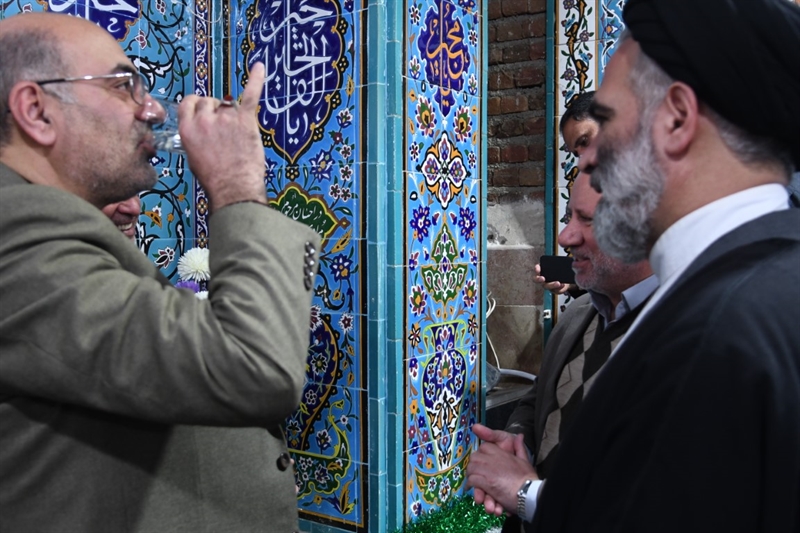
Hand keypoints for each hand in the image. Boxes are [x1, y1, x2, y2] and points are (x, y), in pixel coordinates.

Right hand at [178, 62, 267, 211]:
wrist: (233, 189)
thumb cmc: (215, 179)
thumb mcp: (193, 156)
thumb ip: (196, 135)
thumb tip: (203, 128)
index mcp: (187, 128)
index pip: (189, 102)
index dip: (198, 106)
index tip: (204, 112)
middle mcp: (204, 119)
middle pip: (209, 101)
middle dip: (216, 111)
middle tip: (224, 132)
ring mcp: (225, 118)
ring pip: (229, 105)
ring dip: (233, 115)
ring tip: (237, 137)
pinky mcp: (245, 120)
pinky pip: (250, 94)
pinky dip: (256, 80)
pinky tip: (259, 67)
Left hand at [467, 425, 537, 515]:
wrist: (528, 492)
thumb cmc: (527, 478)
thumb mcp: (525, 460)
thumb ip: (520, 447)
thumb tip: (520, 436)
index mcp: (501, 453)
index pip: (484, 447)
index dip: (482, 454)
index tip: (483, 461)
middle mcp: (491, 460)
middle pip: (474, 457)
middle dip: (474, 464)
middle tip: (476, 471)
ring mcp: (487, 470)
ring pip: (471, 468)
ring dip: (471, 474)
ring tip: (474, 480)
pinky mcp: (485, 482)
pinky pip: (472, 480)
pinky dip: (472, 484)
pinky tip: (475, 488)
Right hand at [534, 263, 573, 295]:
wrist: (565, 278)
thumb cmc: (559, 270)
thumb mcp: (559, 267)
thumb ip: (559, 266)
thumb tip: (562, 265)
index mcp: (542, 270)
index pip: (537, 269)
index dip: (536, 269)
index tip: (538, 269)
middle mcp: (542, 278)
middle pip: (537, 280)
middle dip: (539, 279)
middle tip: (542, 278)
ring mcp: (546, 285)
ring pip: (546, 286)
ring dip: (552, 285)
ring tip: (558, 283)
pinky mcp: (553, 290)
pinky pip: (555, 290)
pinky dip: (559, 287)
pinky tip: (563, 285)